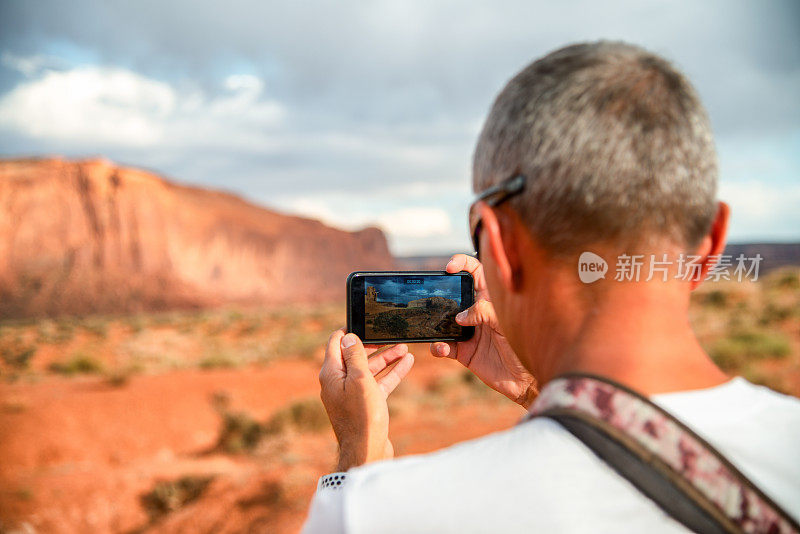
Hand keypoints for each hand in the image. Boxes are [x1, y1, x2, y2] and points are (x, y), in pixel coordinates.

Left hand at [319, 329, 413, 470]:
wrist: (367, 452)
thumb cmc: (362, 417)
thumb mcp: (360, 379)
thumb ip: (355, 356)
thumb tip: (349, 337)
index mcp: (331, 374)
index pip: (335, 343)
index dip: (349, 331)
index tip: (364, 322)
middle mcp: (338, 382)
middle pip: (355, 356)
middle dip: (374, 345)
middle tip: (390, 335)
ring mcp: (352, 394)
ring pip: (369, 369)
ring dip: (386, 358)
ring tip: (404, 347)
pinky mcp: (365, 404)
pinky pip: (377, 383)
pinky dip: (390, 373)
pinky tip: (406, 363)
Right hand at [430, 254, 537, 407]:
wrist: (526, 381)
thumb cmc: (525, 346)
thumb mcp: (507, 323)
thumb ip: (485, 313)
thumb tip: (460, 316)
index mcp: (491, 300)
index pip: (476, 273)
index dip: (462, 264)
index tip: (450, 267)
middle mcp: (477, 313)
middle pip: (454, 295)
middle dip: (440, 293)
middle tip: (434, 297)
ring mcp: (469, 332)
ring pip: (443, 321)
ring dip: (434, 323)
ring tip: (435, 327)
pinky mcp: (463, 352)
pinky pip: (443, 346)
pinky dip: (438, 346)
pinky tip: (442, 348)